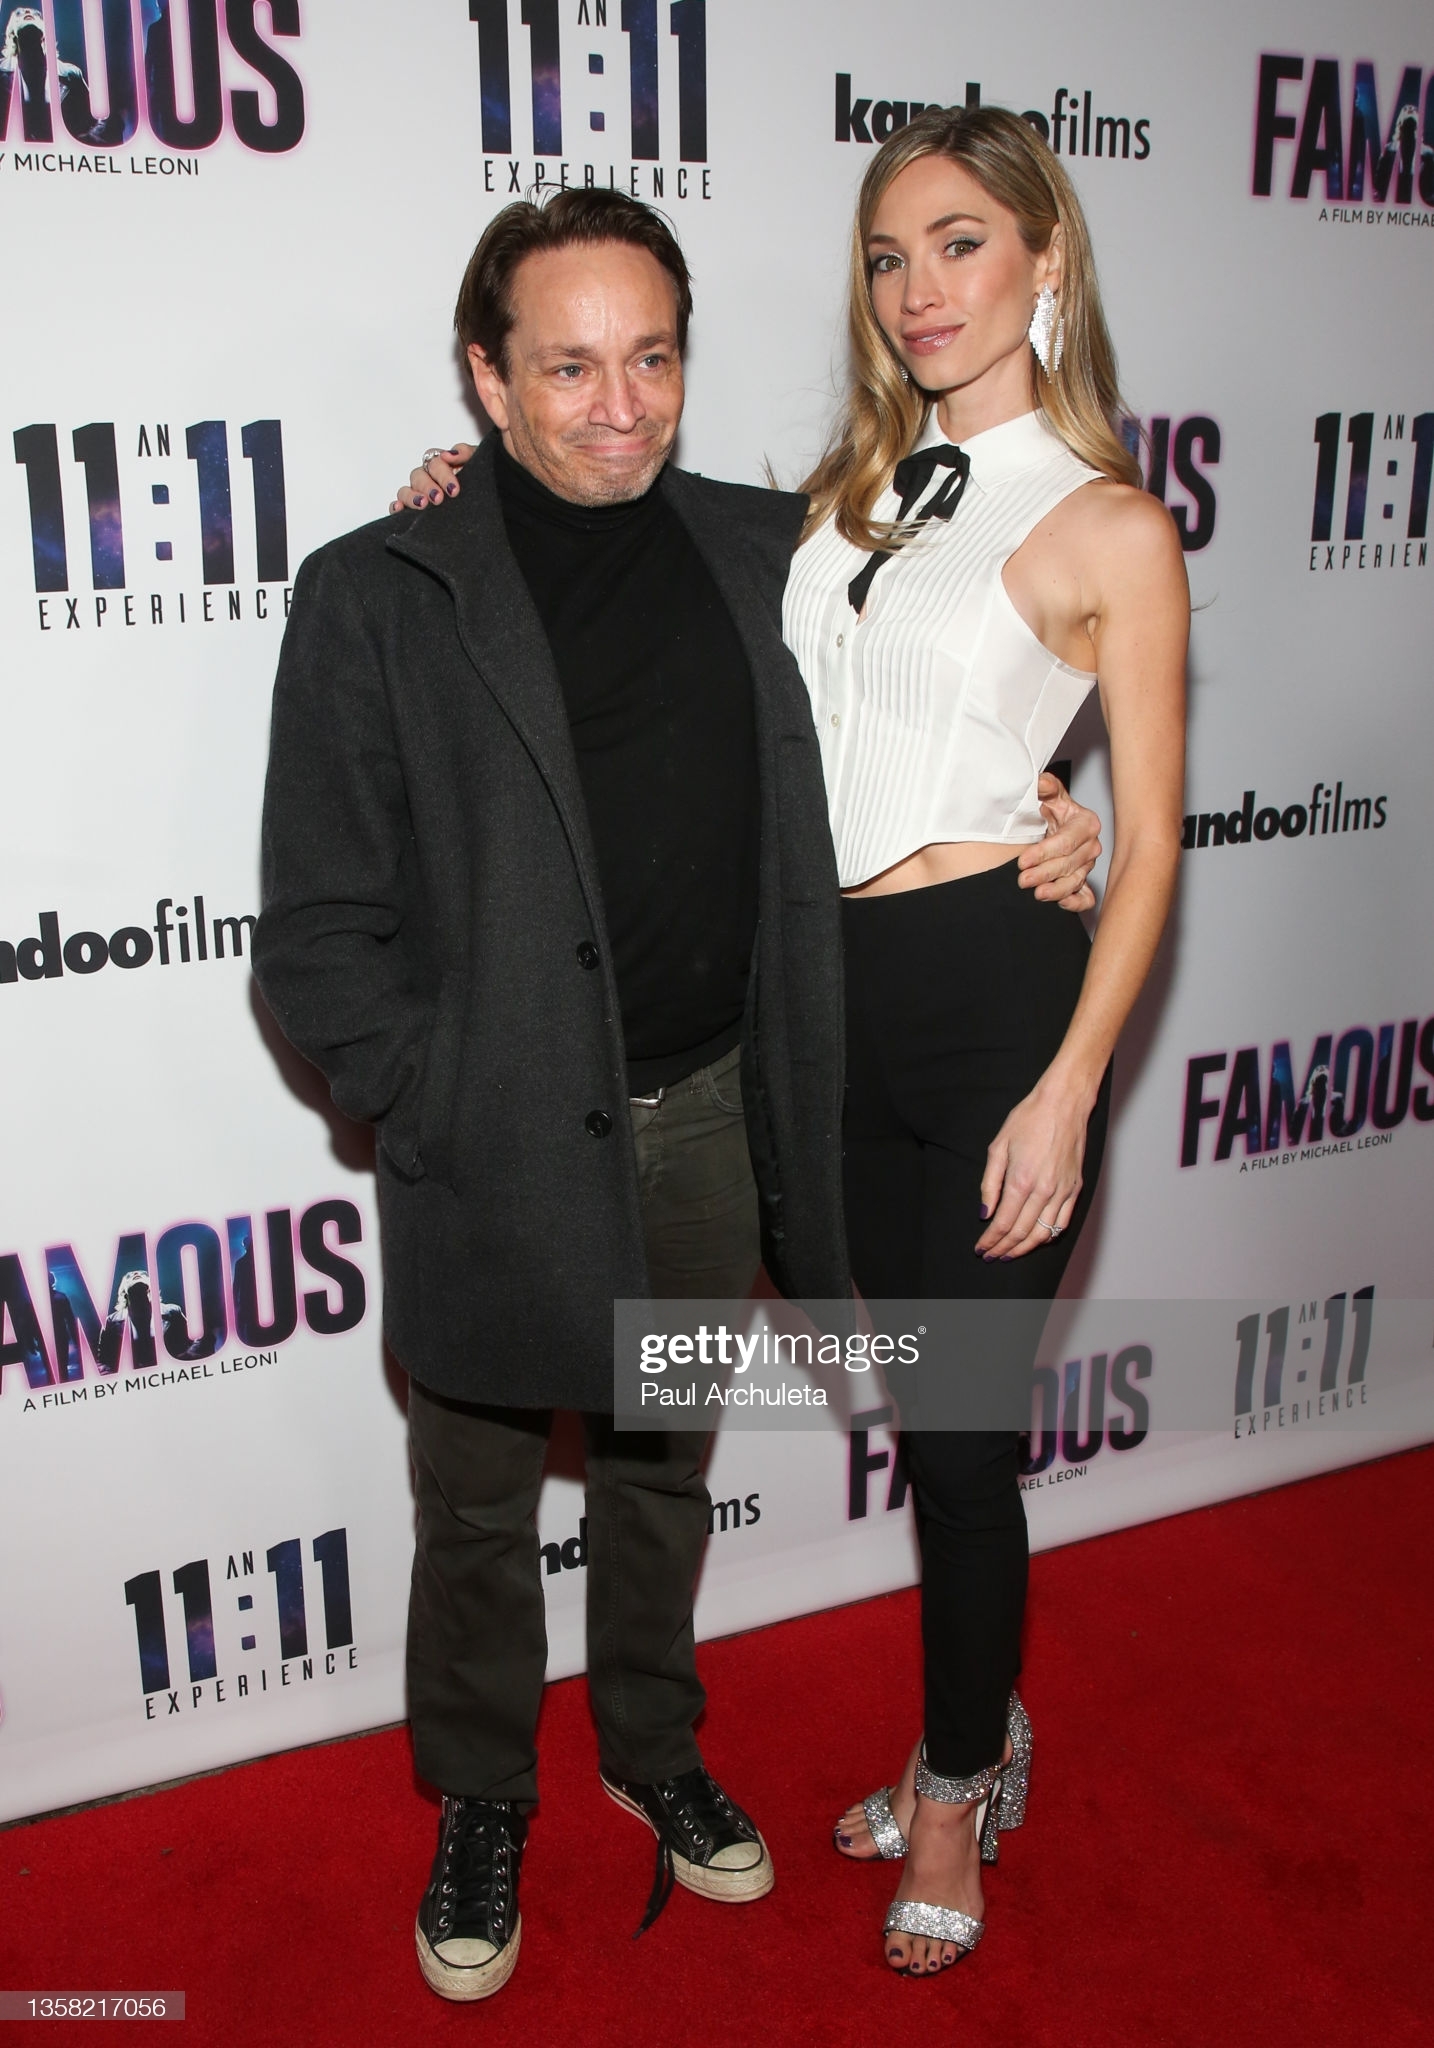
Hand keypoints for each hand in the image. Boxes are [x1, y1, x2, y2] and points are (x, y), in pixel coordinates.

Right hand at [389, 442, 477, 513]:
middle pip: (419, 476)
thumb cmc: (481, 481)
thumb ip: (466, 453)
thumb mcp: (479, 463)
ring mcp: (419, 494)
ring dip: (411, 496)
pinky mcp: (413, 510)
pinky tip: (398, 509)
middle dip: (428, 487)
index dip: (442, 474)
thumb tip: (448, 454)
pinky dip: (396, 506)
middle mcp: (428, 478)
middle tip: (438, 499)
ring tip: (423, 505)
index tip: (454, 490)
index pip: (434, 462)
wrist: (490, 506)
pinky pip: (399, 506)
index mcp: (442, 465)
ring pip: (406, 490)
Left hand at [975, 1079, 1091, 1259]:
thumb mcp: (998, 1146)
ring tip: (1010, 1254)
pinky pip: (1062, 1223)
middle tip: (991, 1255)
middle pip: (1021, 1232)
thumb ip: (989, 1183)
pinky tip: (1035, 1240)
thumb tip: (985, 1212)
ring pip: (1043, 1233)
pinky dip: (1048, 1236)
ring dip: (1024, 1248)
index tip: (981, 1248)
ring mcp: (1063, 1191)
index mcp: (1021, 1180)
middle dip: (1004, 1248)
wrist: (1063, 1103)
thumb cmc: (1029, 1119)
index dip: (990, 1240)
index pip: (1003, 1223)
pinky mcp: (1075, 1188)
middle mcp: (1044, 1190)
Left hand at [1016, 772, 1101, 911]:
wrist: (1052, 821)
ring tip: (1038, 894)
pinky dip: (1076, 903)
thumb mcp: (1048, 793)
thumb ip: (1045, 786)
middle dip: (1045, 873)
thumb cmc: (1051, 807)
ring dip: (1057, 890)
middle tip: (1023, 880)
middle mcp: (1090, 846)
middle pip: (1069, 864)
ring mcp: (1088, 865)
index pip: (1065, 843)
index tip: (1022, 860)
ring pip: (1075, 881)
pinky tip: (1062, 904)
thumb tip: (1040, 783)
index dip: (1043, 853)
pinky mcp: (1084, 881)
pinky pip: (1085, 897)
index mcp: (1086, 823)